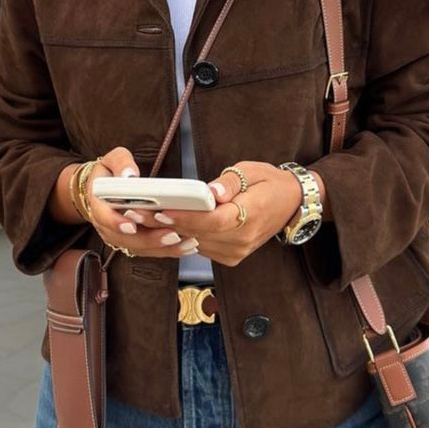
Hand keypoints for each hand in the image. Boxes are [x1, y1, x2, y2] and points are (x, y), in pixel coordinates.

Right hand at [83, 147, 200, 259]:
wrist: (102, 189)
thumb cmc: (110, 172)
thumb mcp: (112, 160)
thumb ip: (121, 163)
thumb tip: (130, 175)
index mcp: (98, 203)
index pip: (103, 216)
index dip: (117, 222)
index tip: (132, 225)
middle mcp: (106, 224)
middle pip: (124, 238)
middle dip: (148, 239)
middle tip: (172, 235)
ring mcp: (118, 235)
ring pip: (137, 248)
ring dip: (161, 248)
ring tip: (185, 242)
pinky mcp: (131, 241)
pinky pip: (147, 250)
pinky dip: (166, 250)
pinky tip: (185, 247)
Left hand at [155, 161, 301, 267]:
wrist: (290, 204)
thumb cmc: (269, 183)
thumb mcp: (252, 170)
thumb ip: (230, 182)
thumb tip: (212, 192)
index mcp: (251, 215)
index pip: (213, 221)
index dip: (187, 217)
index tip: (163, 210)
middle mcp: (243, 240)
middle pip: (199, 234)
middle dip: (167, 223)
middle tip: (138, 212)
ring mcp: (237, 251)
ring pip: (196, 243)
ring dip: (170, 231)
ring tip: (142, 218)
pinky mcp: (231, 256)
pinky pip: (202, 247)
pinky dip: (183, 237)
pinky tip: (163, 226)